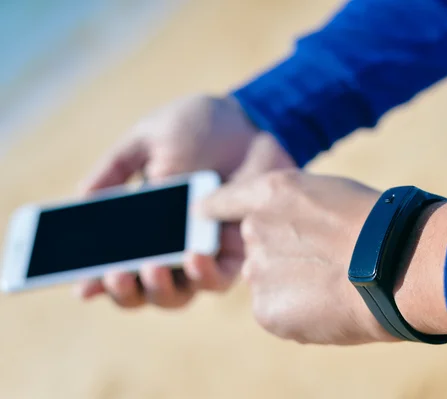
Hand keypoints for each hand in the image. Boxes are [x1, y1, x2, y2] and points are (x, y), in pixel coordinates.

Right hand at [76, 95, 295, 307]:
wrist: (249, 119)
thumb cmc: (198, 129)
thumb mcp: (148, 140)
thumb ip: (115, 168)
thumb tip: (82, 200)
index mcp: (144, 226)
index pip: (117, 264)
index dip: (98, 281)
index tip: (83, 287)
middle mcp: (172, 247)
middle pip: (144, 290)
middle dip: (126, 290)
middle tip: (116, 273)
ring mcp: (205, 253)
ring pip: (178, 295)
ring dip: (160, 288)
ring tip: (152, 266)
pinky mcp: (238, 251)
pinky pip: (220, 279)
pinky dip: (205, 274)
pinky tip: (195, 255)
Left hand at [201, 170, 382, 343]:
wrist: (396, 265)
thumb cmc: (377, 223)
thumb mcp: (330, 195)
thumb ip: (295, 208)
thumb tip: (289, 228)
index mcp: (270, 194)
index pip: (221, 202)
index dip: (214, 210)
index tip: (203, 216)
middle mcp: (254, 230)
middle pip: (254, 245)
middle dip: (278, 253)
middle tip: (321, 260)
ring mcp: (258, 272)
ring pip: (267, 280)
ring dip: (291, 283)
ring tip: (332, 283)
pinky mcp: (266, 311)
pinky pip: (276, 310)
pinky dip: (297, 311)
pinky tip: (329, 304)